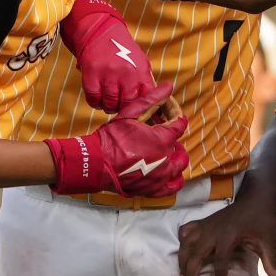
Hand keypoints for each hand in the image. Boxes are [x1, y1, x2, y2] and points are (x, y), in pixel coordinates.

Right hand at [48, 82, 187, 196]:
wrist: (95, 163)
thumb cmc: (111, 138)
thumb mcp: (130, 114)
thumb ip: (151, 99)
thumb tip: (169, 86)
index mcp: (162, 139)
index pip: (180, 125)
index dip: (176, 119)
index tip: (170, 119)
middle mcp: (166, 159)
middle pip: (180, 149)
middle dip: (173, 142)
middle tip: (161, 138)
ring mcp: (161, 177)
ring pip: (179, 168)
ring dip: (175, 160)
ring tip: (164, 156)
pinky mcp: (153, 189)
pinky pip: (172, 187)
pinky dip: (173, 180)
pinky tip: (165, 174)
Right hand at [57, 0, 157, 113]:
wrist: (100, 32)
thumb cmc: (123, 50)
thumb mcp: (141, 62)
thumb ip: (146, 82)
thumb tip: (154, 104)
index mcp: (141, 71)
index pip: (147, 98)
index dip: (144, 108)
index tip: (141, 112)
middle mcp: (126, 74)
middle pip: (127, 104)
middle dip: (124, 109)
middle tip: (121, 106)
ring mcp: (108, 75)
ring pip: (109, 104)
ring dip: (109, 107)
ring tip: (109, 102)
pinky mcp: (91, 76)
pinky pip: (93, 99)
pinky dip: (95, 102)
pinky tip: (98, 98)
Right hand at [176, 172, 275, 275]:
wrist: (256, 199)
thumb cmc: (263, 221)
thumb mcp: (269, 242)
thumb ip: (272, 262)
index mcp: (230, 235)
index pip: (221, 259)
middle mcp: (214, 230)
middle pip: (197, 253)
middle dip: (191, 272)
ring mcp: (206, 225)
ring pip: (187, 244)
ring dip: (182, 261)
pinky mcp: (202, 222)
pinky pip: (186, 231)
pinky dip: (181, 242)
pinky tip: (182, 255)